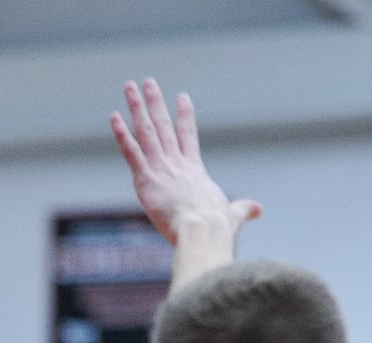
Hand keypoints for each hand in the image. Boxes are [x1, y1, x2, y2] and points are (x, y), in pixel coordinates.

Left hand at [111, 78, 260, 247]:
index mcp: (195, 170)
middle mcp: (177, 163)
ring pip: (146, 131)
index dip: (184, 115)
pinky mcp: (145, 178)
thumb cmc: (216, 227)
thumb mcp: (232, 215)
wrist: (201, 230)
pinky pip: (131, 151)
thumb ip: (242, 210)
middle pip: (164, 125)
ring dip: (137, 107)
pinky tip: (113, 117)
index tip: (181, 96)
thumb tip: (258, 210)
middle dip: (155, 102)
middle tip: (148, 82)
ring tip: (130, 87)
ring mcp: (160, 168)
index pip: (188, 136)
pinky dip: (121, 134)